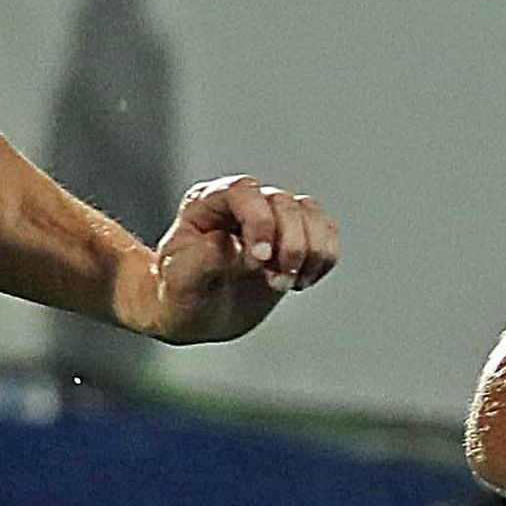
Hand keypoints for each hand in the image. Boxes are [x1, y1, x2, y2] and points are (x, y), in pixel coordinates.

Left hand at [131, 177, 339, 342]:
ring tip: (289, 283)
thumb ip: (199, 261)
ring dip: (311, 252)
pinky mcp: (294, 238)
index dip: (259, 221)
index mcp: (208, 204)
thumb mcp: (179, 283)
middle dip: (289, 246)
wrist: (194, 314)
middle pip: (284, 203)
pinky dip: (324, 258)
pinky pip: (326, 232)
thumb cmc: (179, 295)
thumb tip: (229, 245)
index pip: (244, 191)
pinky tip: (303, 282)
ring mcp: (271, 218)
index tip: (260, 262)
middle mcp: (243, 204)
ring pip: (310, 213)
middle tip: (276, 283)